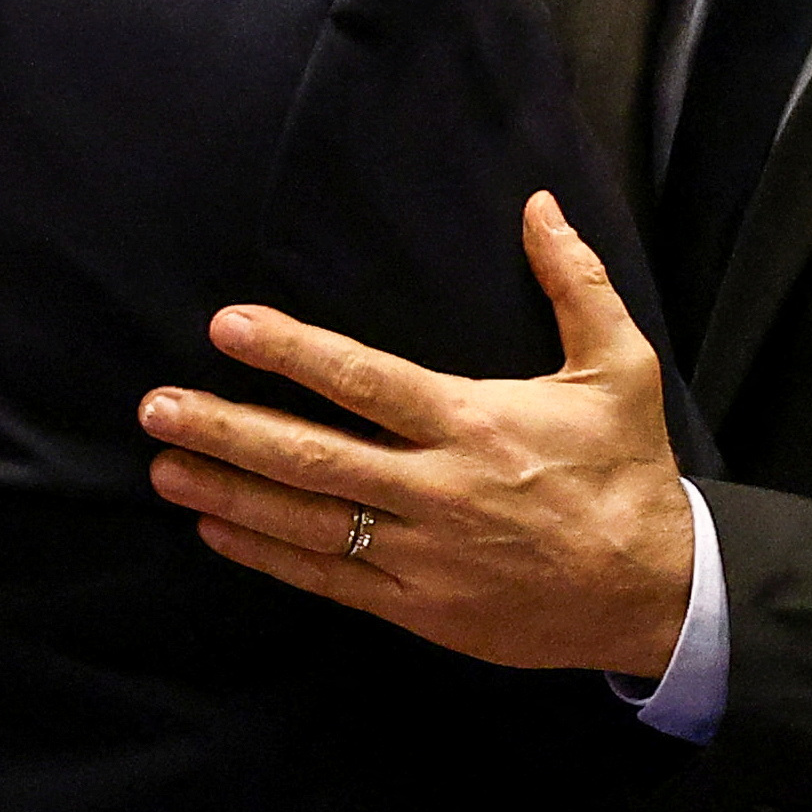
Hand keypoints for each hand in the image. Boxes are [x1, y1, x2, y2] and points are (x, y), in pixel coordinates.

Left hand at [140, 193, 692, 678]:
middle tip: (157, 407)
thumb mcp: (620, 367)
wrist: (654, 592)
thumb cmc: (629, 471)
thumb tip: (540, 204)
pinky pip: (328, 579)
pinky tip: (216, 529)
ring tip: (163, 465)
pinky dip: (266, 556)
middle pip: (315, 457)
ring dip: (228, 492)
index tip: (230, 326)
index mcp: (475, 423)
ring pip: (307, 522)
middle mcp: (438, 490)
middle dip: (229, 429)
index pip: (366, 382)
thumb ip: (574, 281)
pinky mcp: (419, 607)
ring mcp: (423, 555)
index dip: (293, 353)